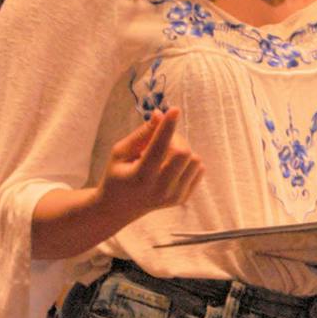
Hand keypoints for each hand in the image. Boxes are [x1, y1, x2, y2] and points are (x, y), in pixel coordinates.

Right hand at [91, 109, 204, 230]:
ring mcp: (174, 196)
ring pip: (194, 159)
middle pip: (184, 153)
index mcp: (141, 177)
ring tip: (163, 156)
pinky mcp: (184, 198)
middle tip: (160, 139)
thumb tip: (159, 115)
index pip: (159, 147)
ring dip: (182, 150)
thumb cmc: (117, 175)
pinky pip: (199, 169)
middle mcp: (161, 190)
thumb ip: (141, 134)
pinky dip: (188, 162)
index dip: (167, 127)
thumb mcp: (120, 152)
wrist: (119, 208)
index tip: (174, 110)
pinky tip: (170, 166)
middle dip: (175, 139)